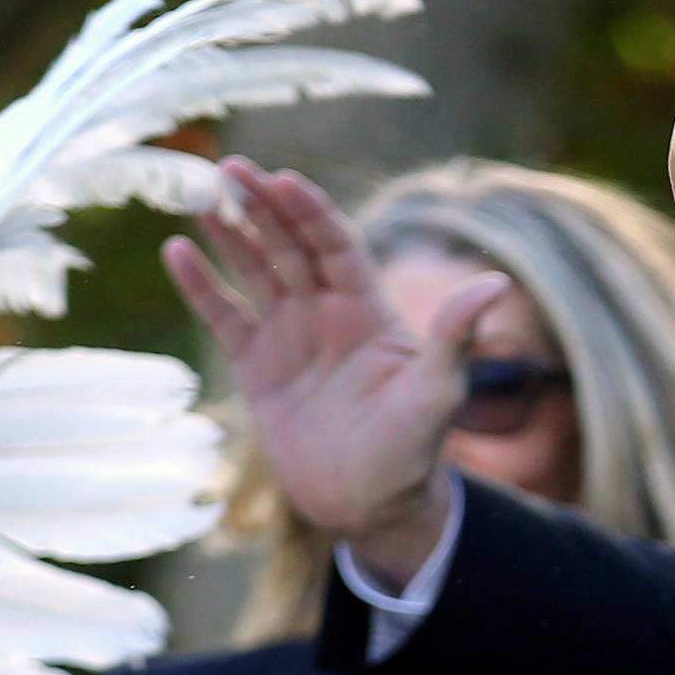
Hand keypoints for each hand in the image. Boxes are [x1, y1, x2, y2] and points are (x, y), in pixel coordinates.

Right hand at [162, 157, 505, 581]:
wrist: (371, 506)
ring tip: (198, 197)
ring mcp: (290, 336)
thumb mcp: (438, 393)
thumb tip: (499, 282)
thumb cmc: (412, 451)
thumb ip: (456, 336)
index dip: (309, 211)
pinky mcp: (258, 366)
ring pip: (254, 271)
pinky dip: (201, 285)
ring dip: (228, 234)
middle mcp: (328, 313)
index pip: (336, 245)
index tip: (282, 179)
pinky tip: (175, 251)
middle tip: (228, 168)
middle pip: (290, 246)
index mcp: (369, 310)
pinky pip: (225, 315)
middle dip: (261, 207)